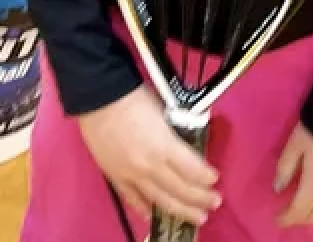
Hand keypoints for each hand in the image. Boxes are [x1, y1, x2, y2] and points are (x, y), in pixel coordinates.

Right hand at [76, 91, 218, 228]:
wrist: (98, 95)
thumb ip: (174, 134)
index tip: (214, 179)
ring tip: (196, 216)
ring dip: (181, 210)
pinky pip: (133, 198)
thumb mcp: (164, 111)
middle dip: (200, 199)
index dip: (206, 178)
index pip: (193, 170)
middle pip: (180, 189)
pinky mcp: (115, 176)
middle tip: (213, 202)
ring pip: (160, 199)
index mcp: (164, 146)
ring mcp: (131, 174)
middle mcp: (150, 166)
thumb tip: (184, 146)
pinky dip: (145, 209)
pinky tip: (154, 215)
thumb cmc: (131, 97)